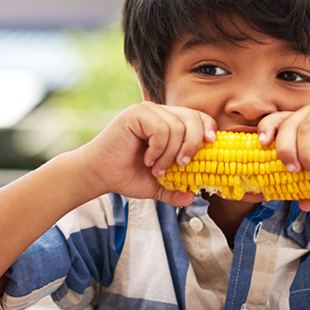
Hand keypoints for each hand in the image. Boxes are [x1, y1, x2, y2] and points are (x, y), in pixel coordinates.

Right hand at [77, 102, 216, 204]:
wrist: (100, 175)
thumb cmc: (126, 175)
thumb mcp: (157, 185)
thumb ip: (175, 190)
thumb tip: (192, 197)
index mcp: (169, 123)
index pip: (198, 117)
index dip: (207, 129)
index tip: (209, 146)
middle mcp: (160, 113)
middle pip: (193, 118)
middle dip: (193, 145)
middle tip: (182, 165)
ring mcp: (148, 111)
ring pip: (177, 128)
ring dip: (170, 154)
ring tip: (156, 168)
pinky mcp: (136, 114)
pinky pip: (161, 129)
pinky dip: (158, 149)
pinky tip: (148, 159)